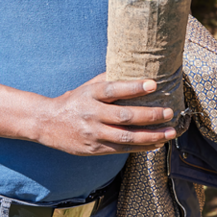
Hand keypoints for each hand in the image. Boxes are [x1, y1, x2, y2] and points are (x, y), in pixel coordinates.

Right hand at [34, 73, 175, 155]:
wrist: (47, 123)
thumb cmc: (73, 101)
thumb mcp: (86, 87)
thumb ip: (107, 79)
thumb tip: (131, 67)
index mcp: (90, 94)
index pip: (114, 89)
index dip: (134, 87)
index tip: (153, 84)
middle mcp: (92, 114)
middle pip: (124, 116)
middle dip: (150, 116)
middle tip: (169, 112)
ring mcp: (93, 133)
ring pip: (126, 137)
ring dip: (151, 135)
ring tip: (170, 132)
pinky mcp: (95, 148)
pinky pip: (122, 149)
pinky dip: (141, 147)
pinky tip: (156, 143)